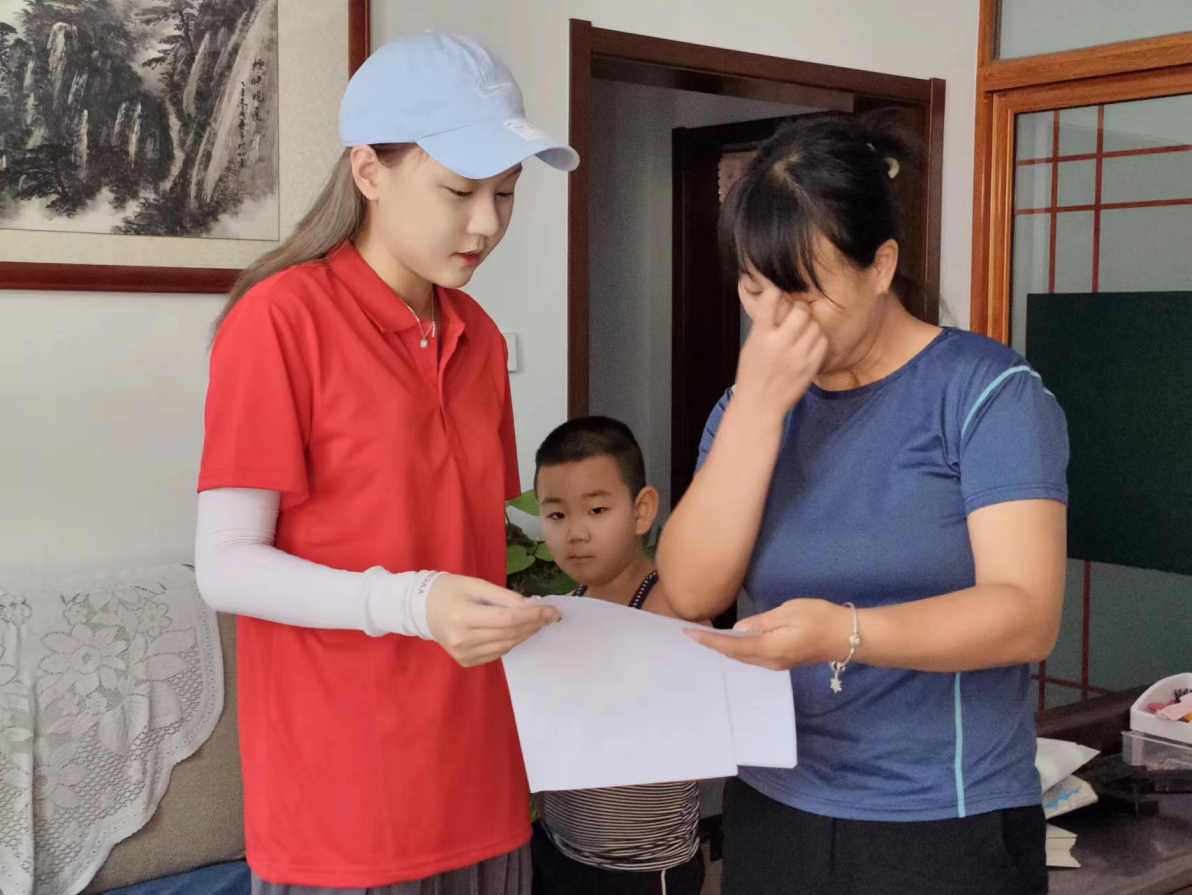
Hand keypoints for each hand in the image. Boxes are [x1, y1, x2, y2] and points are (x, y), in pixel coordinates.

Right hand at [426, 574, 560, 667]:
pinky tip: (518, 631)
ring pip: (506, 646)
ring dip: (526, 634)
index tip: (552, 611)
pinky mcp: (466, 661)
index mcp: (463, 616)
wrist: (423, 609)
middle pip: (509, 634)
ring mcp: (464, 654)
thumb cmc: (451, 591)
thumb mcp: (477, 584)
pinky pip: (497, 653)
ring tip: (539, 622)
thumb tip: (532, 605)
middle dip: (534, 625)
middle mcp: (463, 639)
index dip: (533, 616)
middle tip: (551, 615)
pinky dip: (512, 641)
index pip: (506, 619)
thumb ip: (505, 596)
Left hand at [685, 598, 851, 670]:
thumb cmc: (820, 618)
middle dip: (713, 646)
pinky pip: (755, 657)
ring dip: (726, 649)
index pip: (731, 646)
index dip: (709, 641)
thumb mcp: (788, 612)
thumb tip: (739, 629)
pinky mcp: (784, 661)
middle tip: (693, 635)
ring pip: (744, 658)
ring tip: (708, 638)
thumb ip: (761, 622)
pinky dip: (740, 650)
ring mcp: (778, 664)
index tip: (689, 634)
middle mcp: (770, 662)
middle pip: (735, 655)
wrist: (849, 637)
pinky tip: (734, 641)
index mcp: (769, 648)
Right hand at [735, 276, 827, 419]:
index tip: (778, 292)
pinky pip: (823, 342)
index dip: (776, 291)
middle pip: (800, 311)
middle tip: (797, 312)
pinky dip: (818, 338)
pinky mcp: (811, 367)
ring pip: (815, 326)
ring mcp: (798, 357)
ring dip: (810, 323)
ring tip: (803, 329)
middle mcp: (781, 344)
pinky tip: (810, 342)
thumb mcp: (750, 347)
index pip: (771, 301)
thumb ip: (763, 326)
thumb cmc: (752, 375)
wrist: (760, 406)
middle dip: (799, 308)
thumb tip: (776, 302)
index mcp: (761, 337)